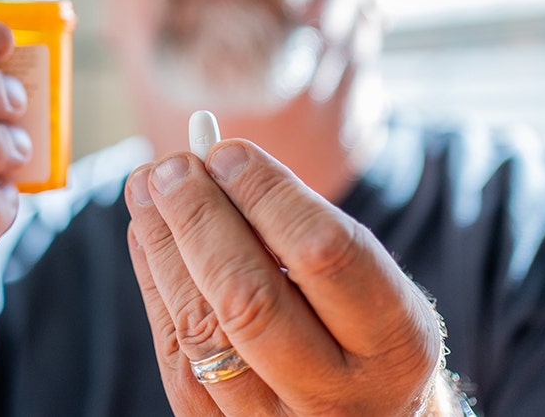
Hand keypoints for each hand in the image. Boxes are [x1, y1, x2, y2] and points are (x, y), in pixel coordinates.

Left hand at [125, 140, 449, 415]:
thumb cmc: (363, 326)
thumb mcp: (368, 280)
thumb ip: (302, 227)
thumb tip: (214, 161)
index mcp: (396, 345)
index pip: (323, 255)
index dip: (267, 197)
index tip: (225, 152)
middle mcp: (340, 397)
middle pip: (251, 302)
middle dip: (202, 223)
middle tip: (172, 168)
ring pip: (203, 332)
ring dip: (166, 249)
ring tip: (148, 190)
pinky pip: (179, 358)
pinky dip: (158, 286)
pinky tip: (149, 237)